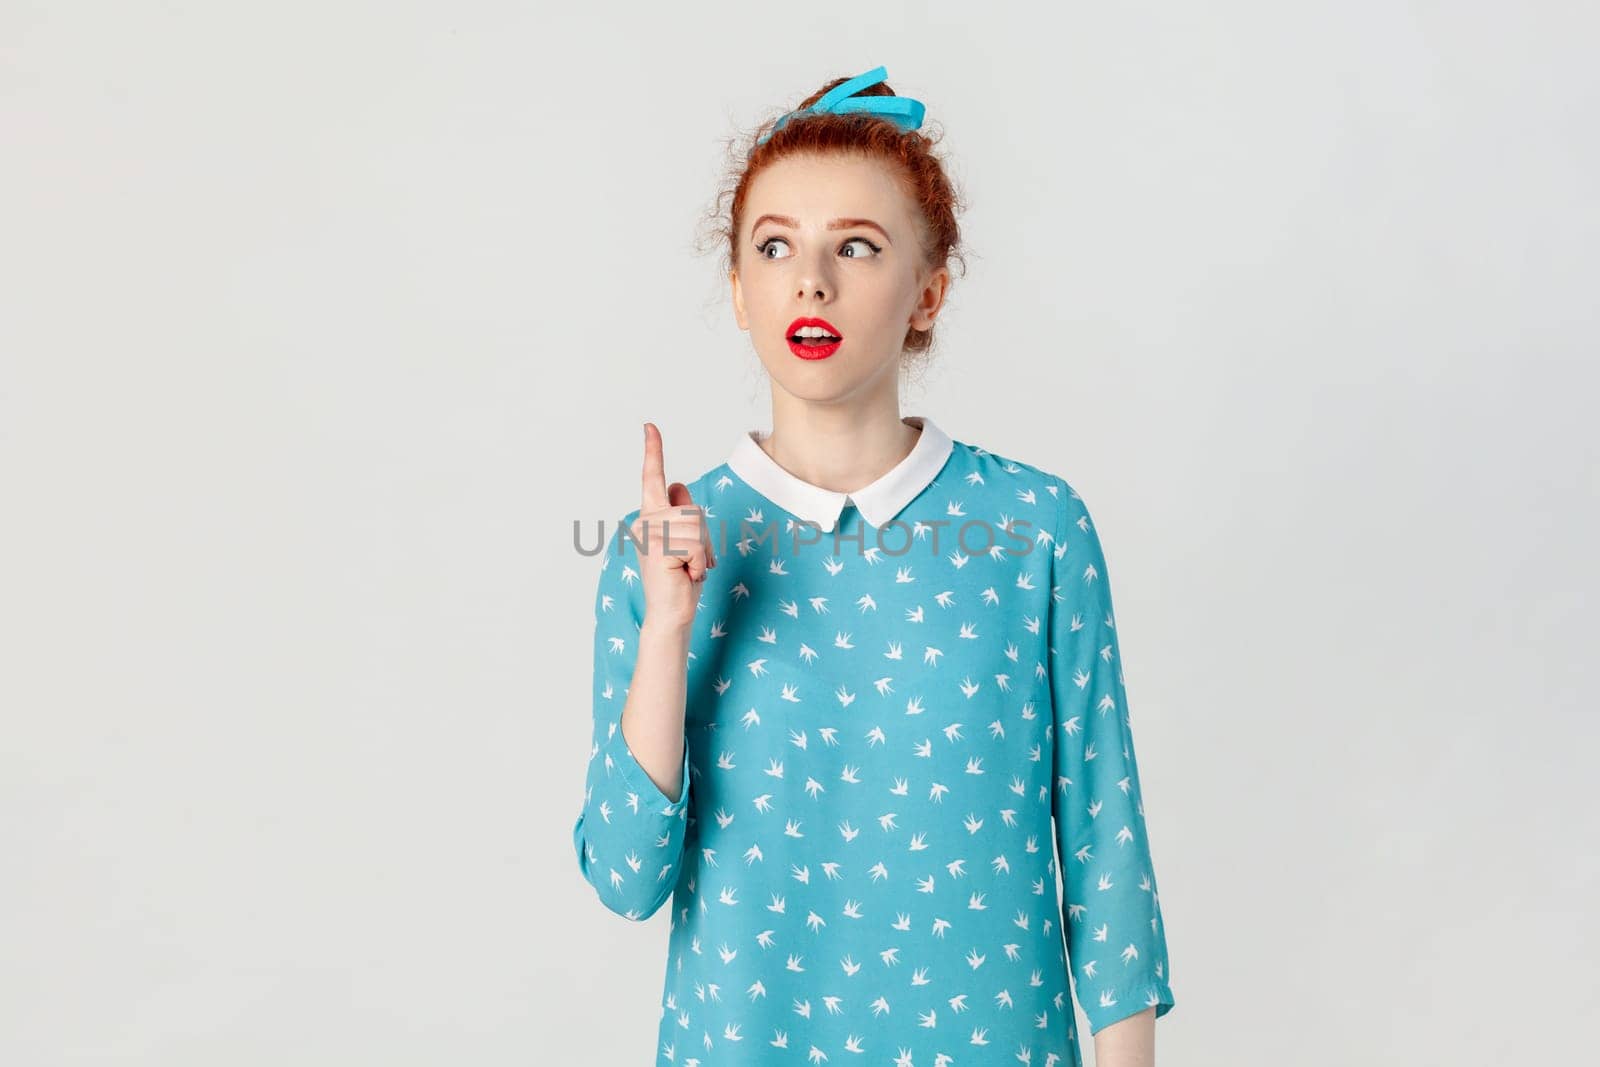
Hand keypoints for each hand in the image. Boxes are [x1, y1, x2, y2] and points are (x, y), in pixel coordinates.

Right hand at [633, 421, 715, 629]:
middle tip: (691, 562)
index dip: (654, 451)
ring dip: (702, 552)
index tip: (650, 426)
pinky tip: (686, 575)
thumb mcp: (686, 540)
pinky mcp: (659, 548)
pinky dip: (700, 563)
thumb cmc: (679, 579)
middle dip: (703, 537)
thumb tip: (678, 485)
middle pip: (692, 508)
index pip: (653, 477)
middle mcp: (645, 521)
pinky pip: (696, 544)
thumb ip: (681, 513)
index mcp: (651, 516)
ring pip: (697, 525)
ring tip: (687, 569)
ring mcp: (650, 534)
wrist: (670, 614)